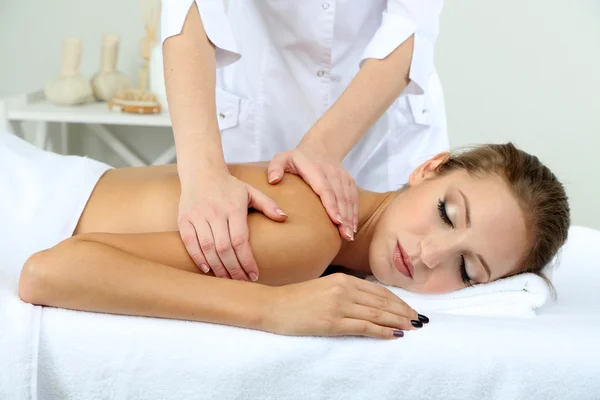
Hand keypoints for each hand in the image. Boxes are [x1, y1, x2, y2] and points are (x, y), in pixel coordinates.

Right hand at [178, 171, 286, 280]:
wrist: (201, 171)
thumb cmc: (229, 185)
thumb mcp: (251, 191)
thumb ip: (268, 205)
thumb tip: (284, 218)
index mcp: (233, 208)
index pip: (240, 241)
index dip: (247, 261)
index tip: (254, 275)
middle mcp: (215, 212)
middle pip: (224, 249)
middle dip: (234, 269)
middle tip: (241, 282)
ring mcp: (197, 216)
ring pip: (207, 248)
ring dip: (218, 268)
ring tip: (227, 280)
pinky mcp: (184, 219)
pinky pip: (190, 242)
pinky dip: (198, 258)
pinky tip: (208, 269)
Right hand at [264, 273, 424, 338]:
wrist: (272, 306)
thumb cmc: (296, 299)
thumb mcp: (324, 287)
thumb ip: (345, 291)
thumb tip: (368, 301)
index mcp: (343, 279)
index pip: (378, 290)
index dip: (397, 301)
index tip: (410, 309)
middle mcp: (344, 289)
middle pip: (382, 302)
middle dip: (403, 311)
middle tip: (420, 320)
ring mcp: (339, 305)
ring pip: (377, 314)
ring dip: (398, 321)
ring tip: (413, 327)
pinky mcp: (333, 322)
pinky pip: (364, 327)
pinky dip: (382, 331)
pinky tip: (395, 334)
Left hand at [267, 145, 358, 240]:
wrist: (320, 147)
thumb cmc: (297, 158)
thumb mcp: (282, 158)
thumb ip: (275, 167)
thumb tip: (273, 181)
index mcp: (314, 168)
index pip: (324, 188)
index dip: (331, 205)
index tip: (336, 220)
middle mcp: (331, 172)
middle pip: (339, 197)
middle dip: (343, 217)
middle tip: (345, 235)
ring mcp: (342, 176)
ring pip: (348, 198)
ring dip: (350, 217)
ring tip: (348, 235)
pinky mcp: (349, 181)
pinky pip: (353, 198)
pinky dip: (354, 213)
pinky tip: (352, 227)